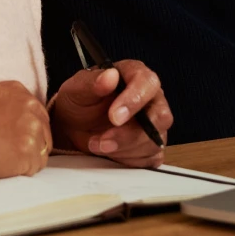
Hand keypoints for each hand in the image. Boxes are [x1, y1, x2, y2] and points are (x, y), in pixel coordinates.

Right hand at [0, 80, 51, 179]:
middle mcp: (29, 106)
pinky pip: (36, 166)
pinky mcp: (28, 151)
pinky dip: (24, 170)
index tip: (14, 137)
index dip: (26, 129)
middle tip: (9, 151)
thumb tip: (15, 118)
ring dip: (28, 157)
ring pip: (42, 150)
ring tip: (5, 159)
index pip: (36, 112)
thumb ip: (6, 104)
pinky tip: (6, 166)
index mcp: (17, 90)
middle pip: (43, 130)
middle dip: (30, 142)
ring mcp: (31, 128)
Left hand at [50, 60, 172, 167]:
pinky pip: (150, 159)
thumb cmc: (80, 102)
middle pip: (160, 116)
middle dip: (129, 134)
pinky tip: (110, 152)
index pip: (148, 83)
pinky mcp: (152, 147)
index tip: (114, 116)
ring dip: (122, 148)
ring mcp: (155, 125)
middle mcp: (151, 99)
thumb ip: (93, 82)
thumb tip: (110, 75)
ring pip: (153, 141)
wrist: (74, 127)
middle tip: (103, 140)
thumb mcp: (77, 89)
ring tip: (97, 143)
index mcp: (136, 76)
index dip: (134, 100)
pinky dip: (126, 159)